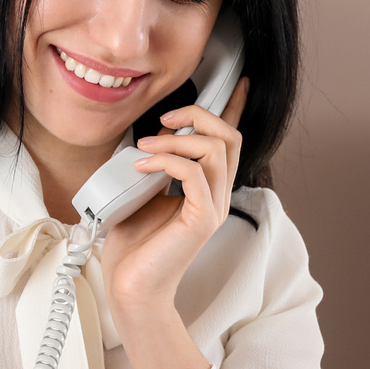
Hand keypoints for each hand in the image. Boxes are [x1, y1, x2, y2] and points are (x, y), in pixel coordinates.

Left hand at [99, 77, 248, 314]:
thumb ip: (152, 166)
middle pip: (230, 137)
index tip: (239, 81)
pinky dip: (166, 160)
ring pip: (217, 150)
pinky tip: (142, 164)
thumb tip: (145, 138)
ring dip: (179, 139)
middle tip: (165, 120)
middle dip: (200, 116)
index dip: (234, 108)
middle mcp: (218, 195)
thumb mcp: (141, 193)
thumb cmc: (133, 246)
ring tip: (145, 145)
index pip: (229, 142)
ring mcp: (213, 208)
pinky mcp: (202, 220)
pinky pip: (195, 174)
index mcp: (208, 188)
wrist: (131, 287)